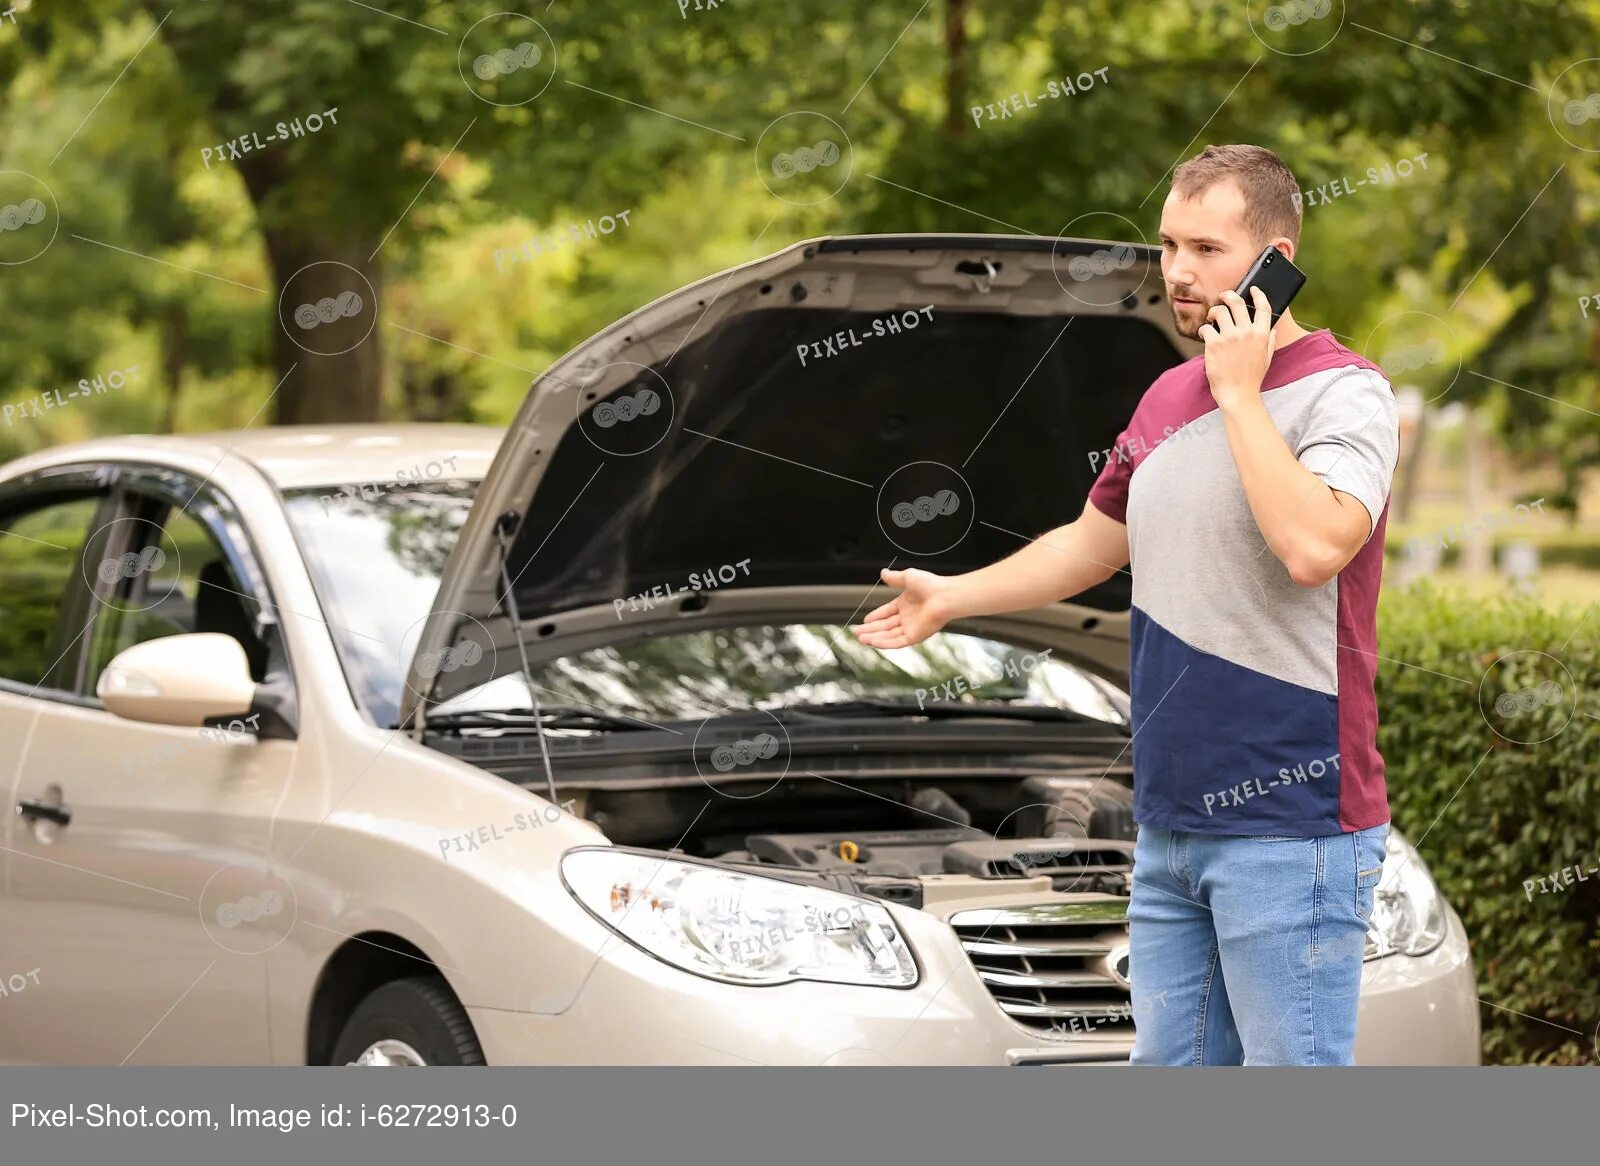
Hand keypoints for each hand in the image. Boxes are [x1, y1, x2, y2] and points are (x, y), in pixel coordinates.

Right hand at [851, 567, 954, 648]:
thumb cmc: (933, 585)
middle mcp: (909, 617)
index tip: (865, 620)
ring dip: (874, 637)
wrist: (945, 596)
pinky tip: (872, 642)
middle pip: (885, 626)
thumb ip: (894, 578)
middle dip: (870, 630)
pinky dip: (884, 643)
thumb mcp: (907, 577)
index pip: (887, 612)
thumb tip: (883, 572)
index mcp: (907, 604)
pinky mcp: (915, 636)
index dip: (875, 616)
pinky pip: (896, 642)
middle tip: (857, 632)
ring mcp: (912, 628)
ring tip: (860, 638)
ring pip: (888, 635)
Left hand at [1200, 286, 1275, 411]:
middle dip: (1228, 295)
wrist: (1238, 394)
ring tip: (1212, 318)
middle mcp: (1246, 332)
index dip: (1258, 294)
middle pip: (1237, 303)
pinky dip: (1204, 329)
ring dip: (1214, 312)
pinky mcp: (1214, 344)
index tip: (1253, 289)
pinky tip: (1205, 335)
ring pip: (1219, 311)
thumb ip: (1269, 340)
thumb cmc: (1251, 378)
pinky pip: (1206, 327)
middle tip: (1223, 297)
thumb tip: (1273, 328)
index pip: (1263, 307)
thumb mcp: (1266, 358)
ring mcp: (1230, 337)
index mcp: (1262, 334)